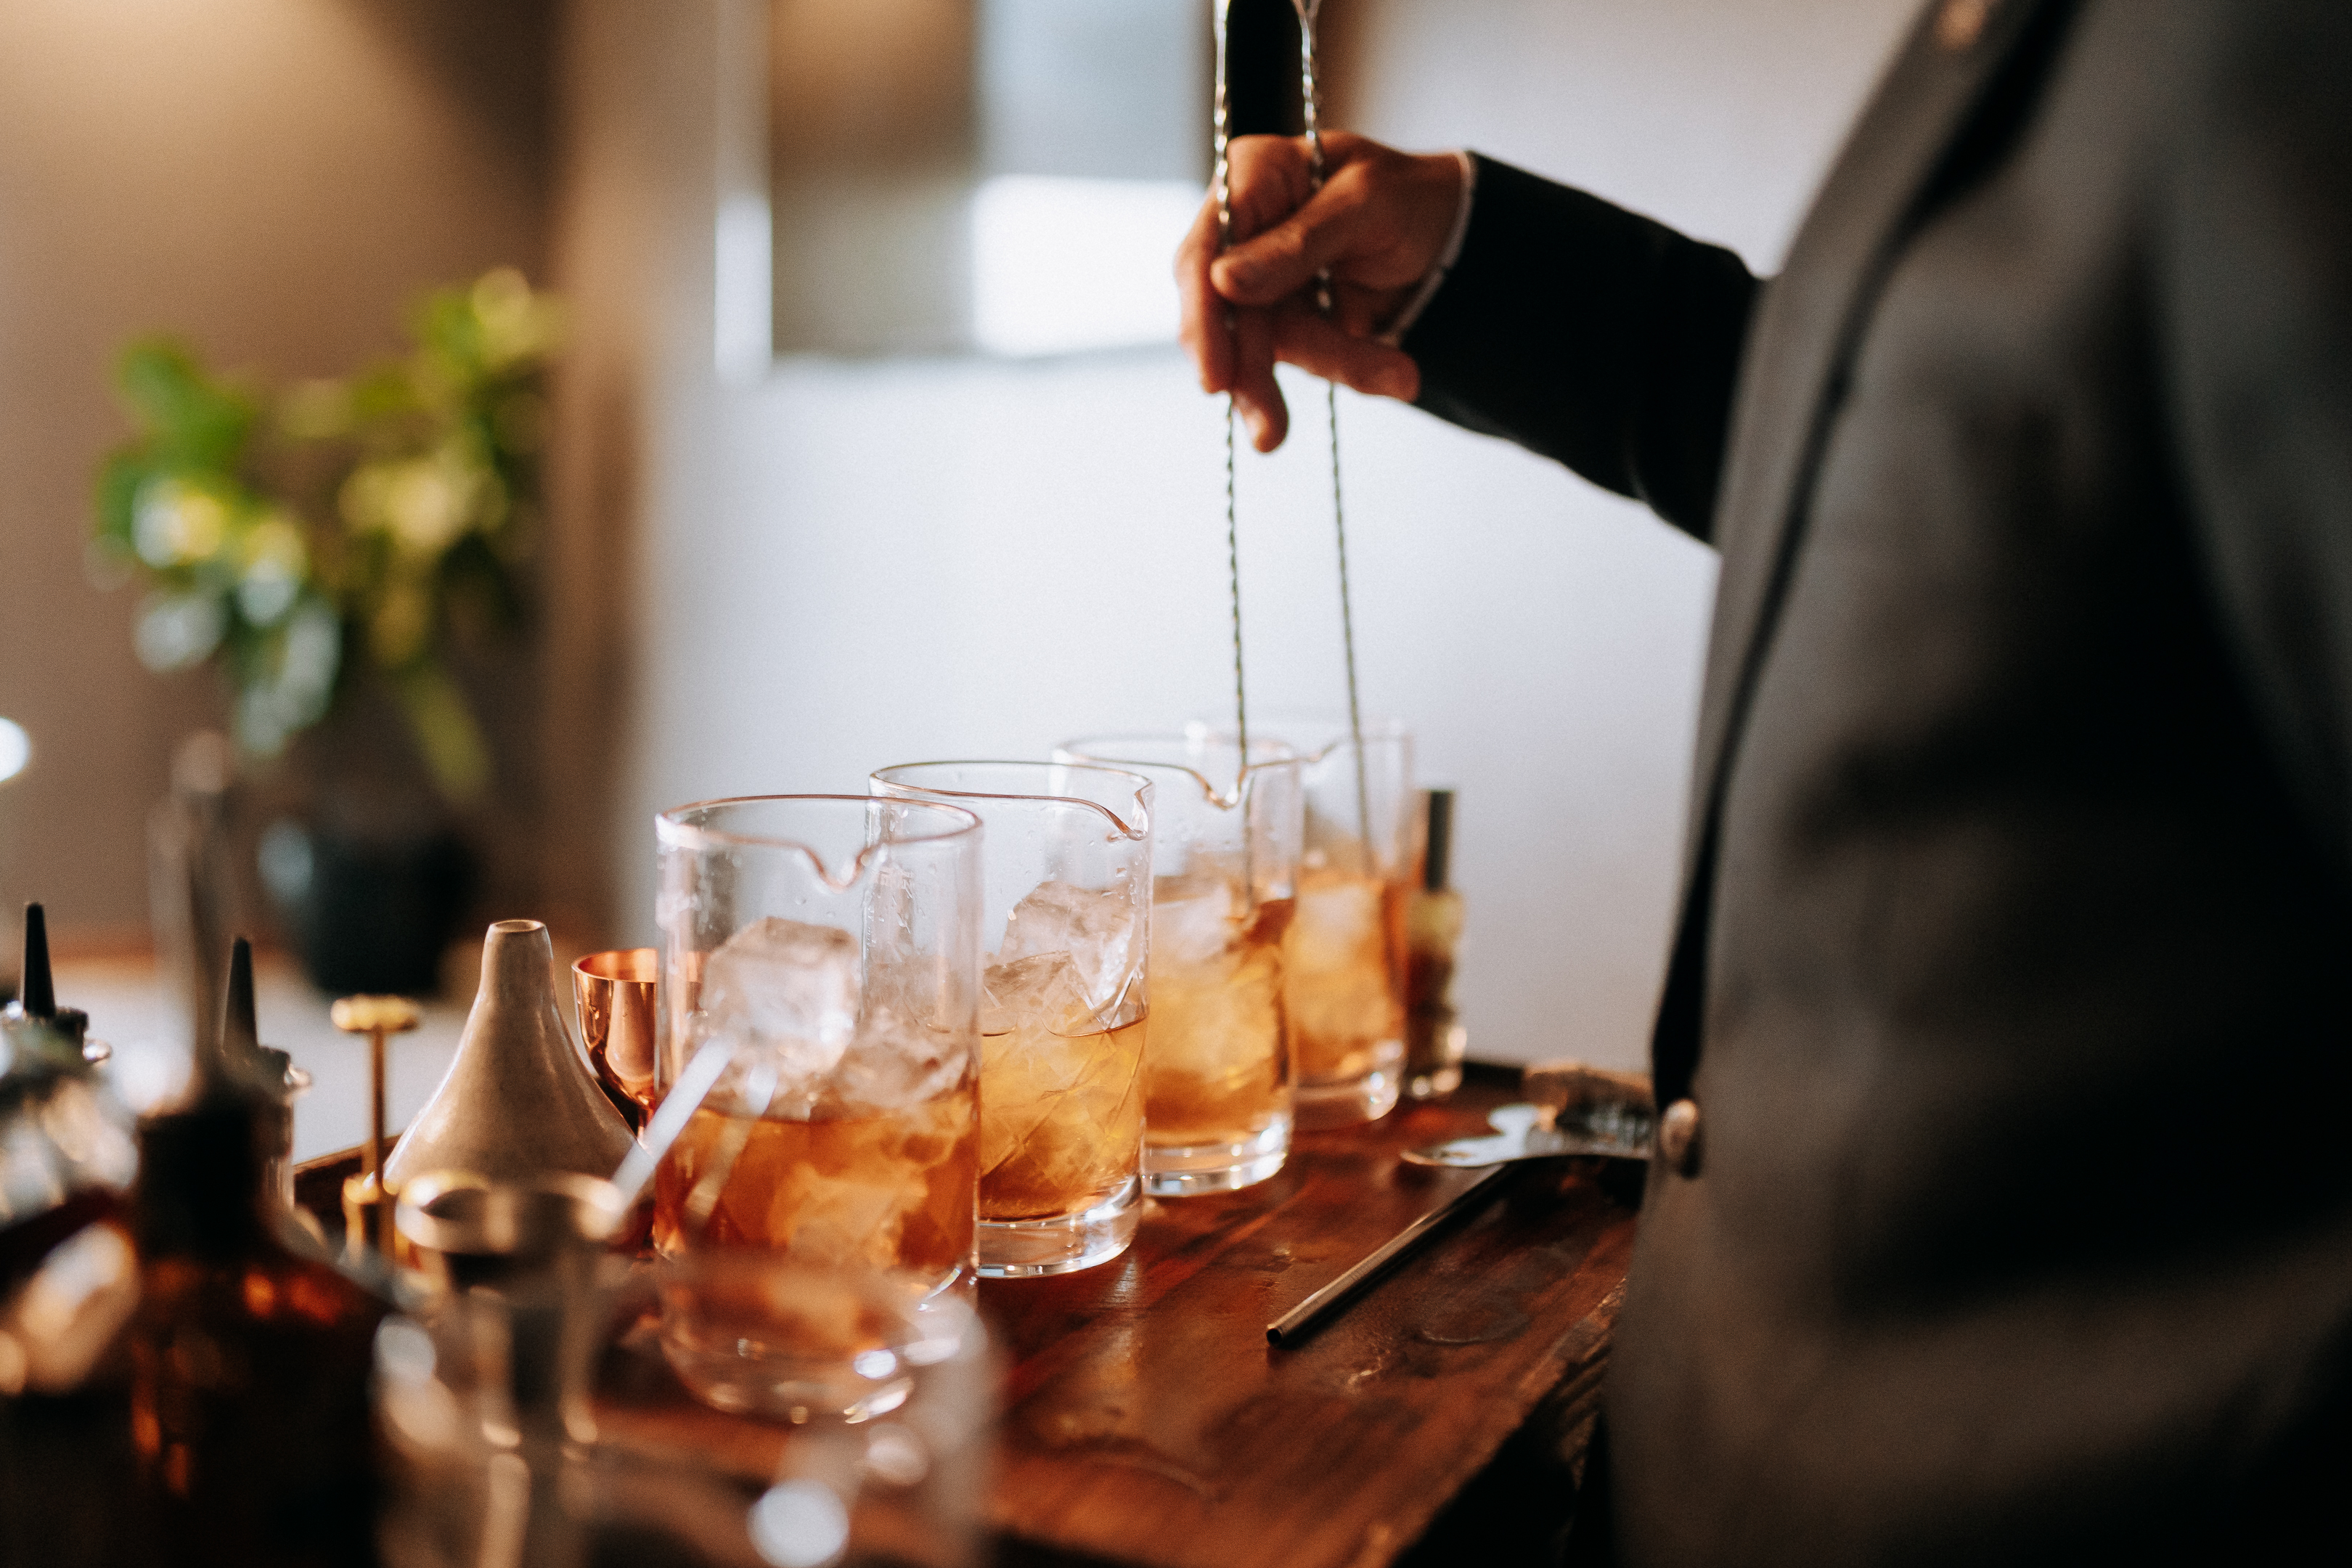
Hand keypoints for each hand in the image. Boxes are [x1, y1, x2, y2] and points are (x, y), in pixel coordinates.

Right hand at [1176, 133, 1464, 450]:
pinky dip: (1353, 369)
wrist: (1450, 229)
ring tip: (1401, 378)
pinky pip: (1310, 358)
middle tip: (1271, 435)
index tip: (1214, 379)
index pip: (1201, 254)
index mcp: (1253, 178)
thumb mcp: (1367, 204)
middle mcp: (1245, 231)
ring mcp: (1263, 282)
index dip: (1202, 320)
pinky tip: (1398, 373)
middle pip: (1226, 315)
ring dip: (1335, 367)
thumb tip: (1222, 282)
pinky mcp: (1289, 321)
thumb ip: (1296, 243)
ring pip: (1270, 348)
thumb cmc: (1408, 193)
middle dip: (1256, 374)